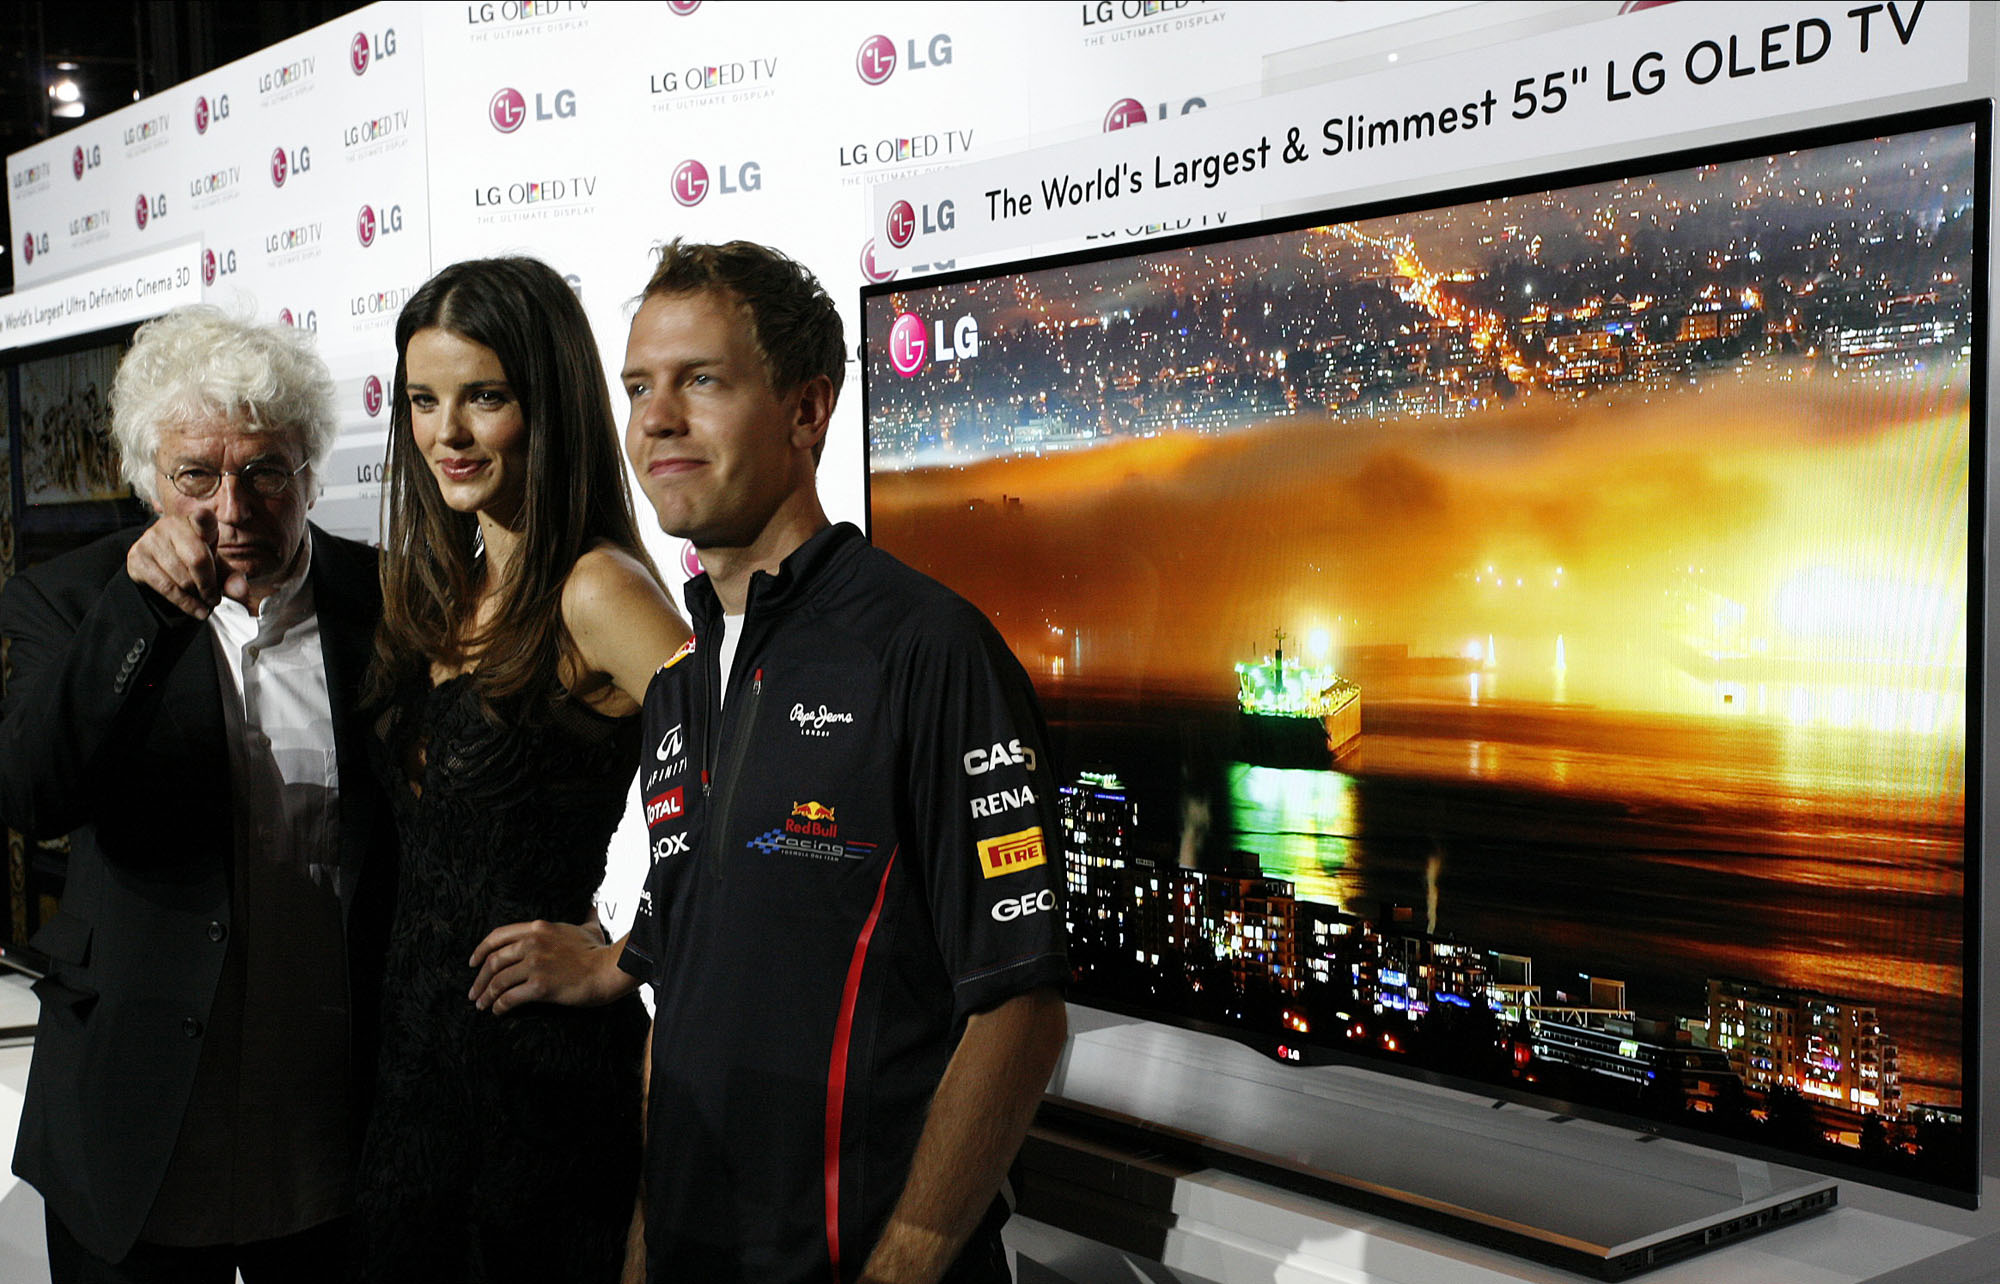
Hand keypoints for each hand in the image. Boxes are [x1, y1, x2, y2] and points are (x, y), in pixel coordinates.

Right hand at [126, 512, 242, 618]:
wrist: (161, 563)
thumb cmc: (194, 560)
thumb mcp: (217, 566)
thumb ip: (232, 578)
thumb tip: (241, 591)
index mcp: (196, 520)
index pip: (204, 519)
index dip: (207, 529)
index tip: (211, 542)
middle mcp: (171, 525)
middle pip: (197, 559)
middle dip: (209, 585)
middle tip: (214, 599)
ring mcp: (151, 540)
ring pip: (182, 577)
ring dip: (196, 596)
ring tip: (203, 601)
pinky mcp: (137, 557)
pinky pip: (166, 587)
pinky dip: (185, 603)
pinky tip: (195, 608)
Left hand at [468, 918, 634, 1012]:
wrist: (609, 970)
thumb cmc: (600, 952)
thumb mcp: (589, 928)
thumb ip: (586, 917)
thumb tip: (593, 906)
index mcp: (539, 928)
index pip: (498, 936)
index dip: (480, 950)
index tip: (472, 963)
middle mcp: (532, 943)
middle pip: (493, 961)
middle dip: (479, 979)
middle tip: (474, 992)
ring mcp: (535, 964)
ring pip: (498, 981)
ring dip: (486, 995)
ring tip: (482, 1005)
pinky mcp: (539, 986)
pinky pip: (510, 998)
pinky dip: (499, 1006)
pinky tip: (498, 1011)